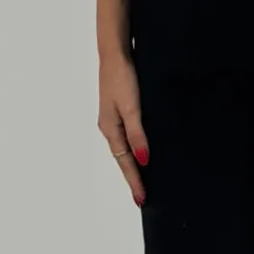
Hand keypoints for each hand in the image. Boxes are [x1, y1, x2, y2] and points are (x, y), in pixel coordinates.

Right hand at [98, 49, 148, 207]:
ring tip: (142, 181)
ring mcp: (114, 119)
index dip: (134, 181)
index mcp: (110, 129)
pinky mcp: (120, 110)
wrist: (115, 53)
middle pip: (122, 159)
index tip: (142, 199)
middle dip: (132, 178)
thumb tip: (143, 159)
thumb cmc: (121, 77)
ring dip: (132, 166)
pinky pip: (126, 137)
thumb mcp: (131, 107)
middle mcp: (110, 127)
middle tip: (142, 197)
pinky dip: (133, 149)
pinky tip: (141, 151)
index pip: (124, 163)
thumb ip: (137, 134)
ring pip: (123, 149)